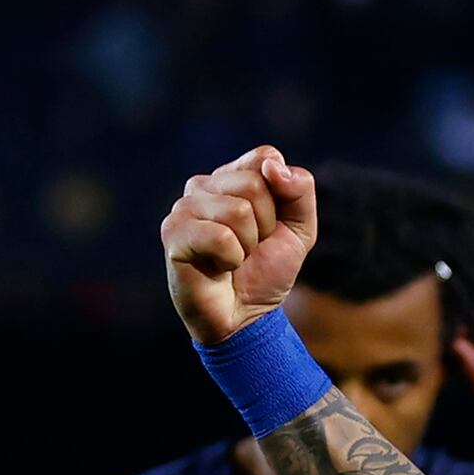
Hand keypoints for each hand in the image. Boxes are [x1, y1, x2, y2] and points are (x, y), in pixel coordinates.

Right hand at [161, 149, 317, 346]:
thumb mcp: (300, 228)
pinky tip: (218, 268)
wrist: (245, 317)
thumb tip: (273, 167)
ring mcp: (184, 208)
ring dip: (247, 246)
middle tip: (250, 248)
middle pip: (253, 184)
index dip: (279, 196)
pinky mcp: (173, 234)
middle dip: (265, 225)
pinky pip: (220, 236)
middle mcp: (202, 186)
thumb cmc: (266, 271)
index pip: (264, 157)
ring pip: (238, 210)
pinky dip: (231, 259)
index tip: (270, 225)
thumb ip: (300, 189)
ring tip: (233, 259)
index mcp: (230, 177)